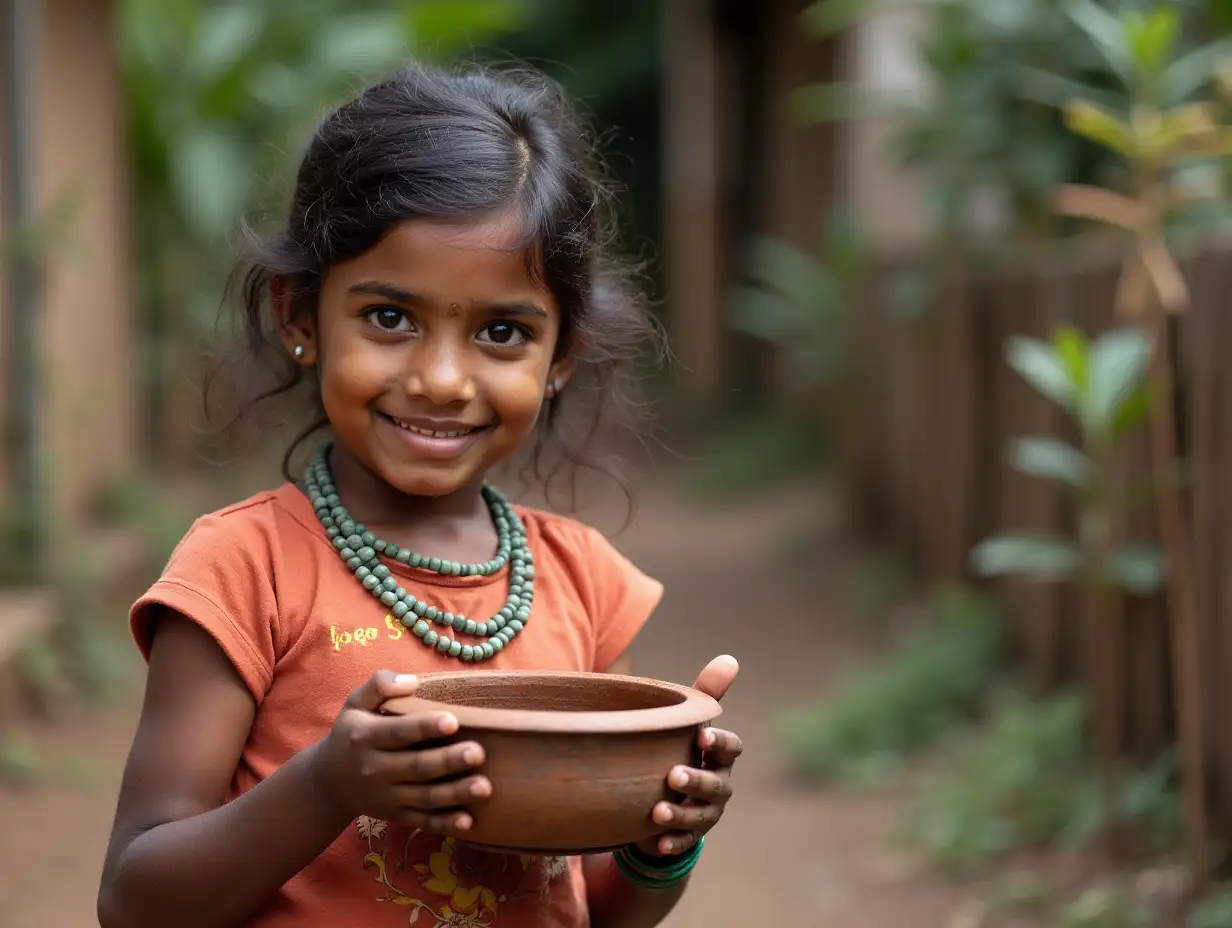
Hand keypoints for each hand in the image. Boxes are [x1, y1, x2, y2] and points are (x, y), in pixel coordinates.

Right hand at [307, 670, 490, 834]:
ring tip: (484, 787)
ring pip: (424, 797)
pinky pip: (421, 821)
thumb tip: (412, 681)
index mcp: (366, 738)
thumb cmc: (351, 734)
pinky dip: (444, 824)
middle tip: (478, 753)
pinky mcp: (396, 816)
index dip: (424, 727)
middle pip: (416, 767)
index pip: (398, 732)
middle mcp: (375, 769)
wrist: (328, 784)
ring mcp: (386, 796)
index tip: (452, 720)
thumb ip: (379, 686)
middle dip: (448, 761)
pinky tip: (468, 822)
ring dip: (455, 794)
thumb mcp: (354, 704)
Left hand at [637, 655, 741, 857]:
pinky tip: (659, 841)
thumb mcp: (688, 722)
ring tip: (658, 811)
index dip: (719, 742)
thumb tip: (730, 658)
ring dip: (681, 813)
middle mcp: (719, 785)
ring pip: (700, 816)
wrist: (665, 795)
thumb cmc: (678, 747)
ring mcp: (706, 813)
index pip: (731, 748)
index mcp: (719, 755)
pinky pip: (684, 841)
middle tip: (673, 776)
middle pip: (715, 785)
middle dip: (697, 781)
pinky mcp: (688, 835)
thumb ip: (706, 695)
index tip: (701, 735)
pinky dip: (673, 842)